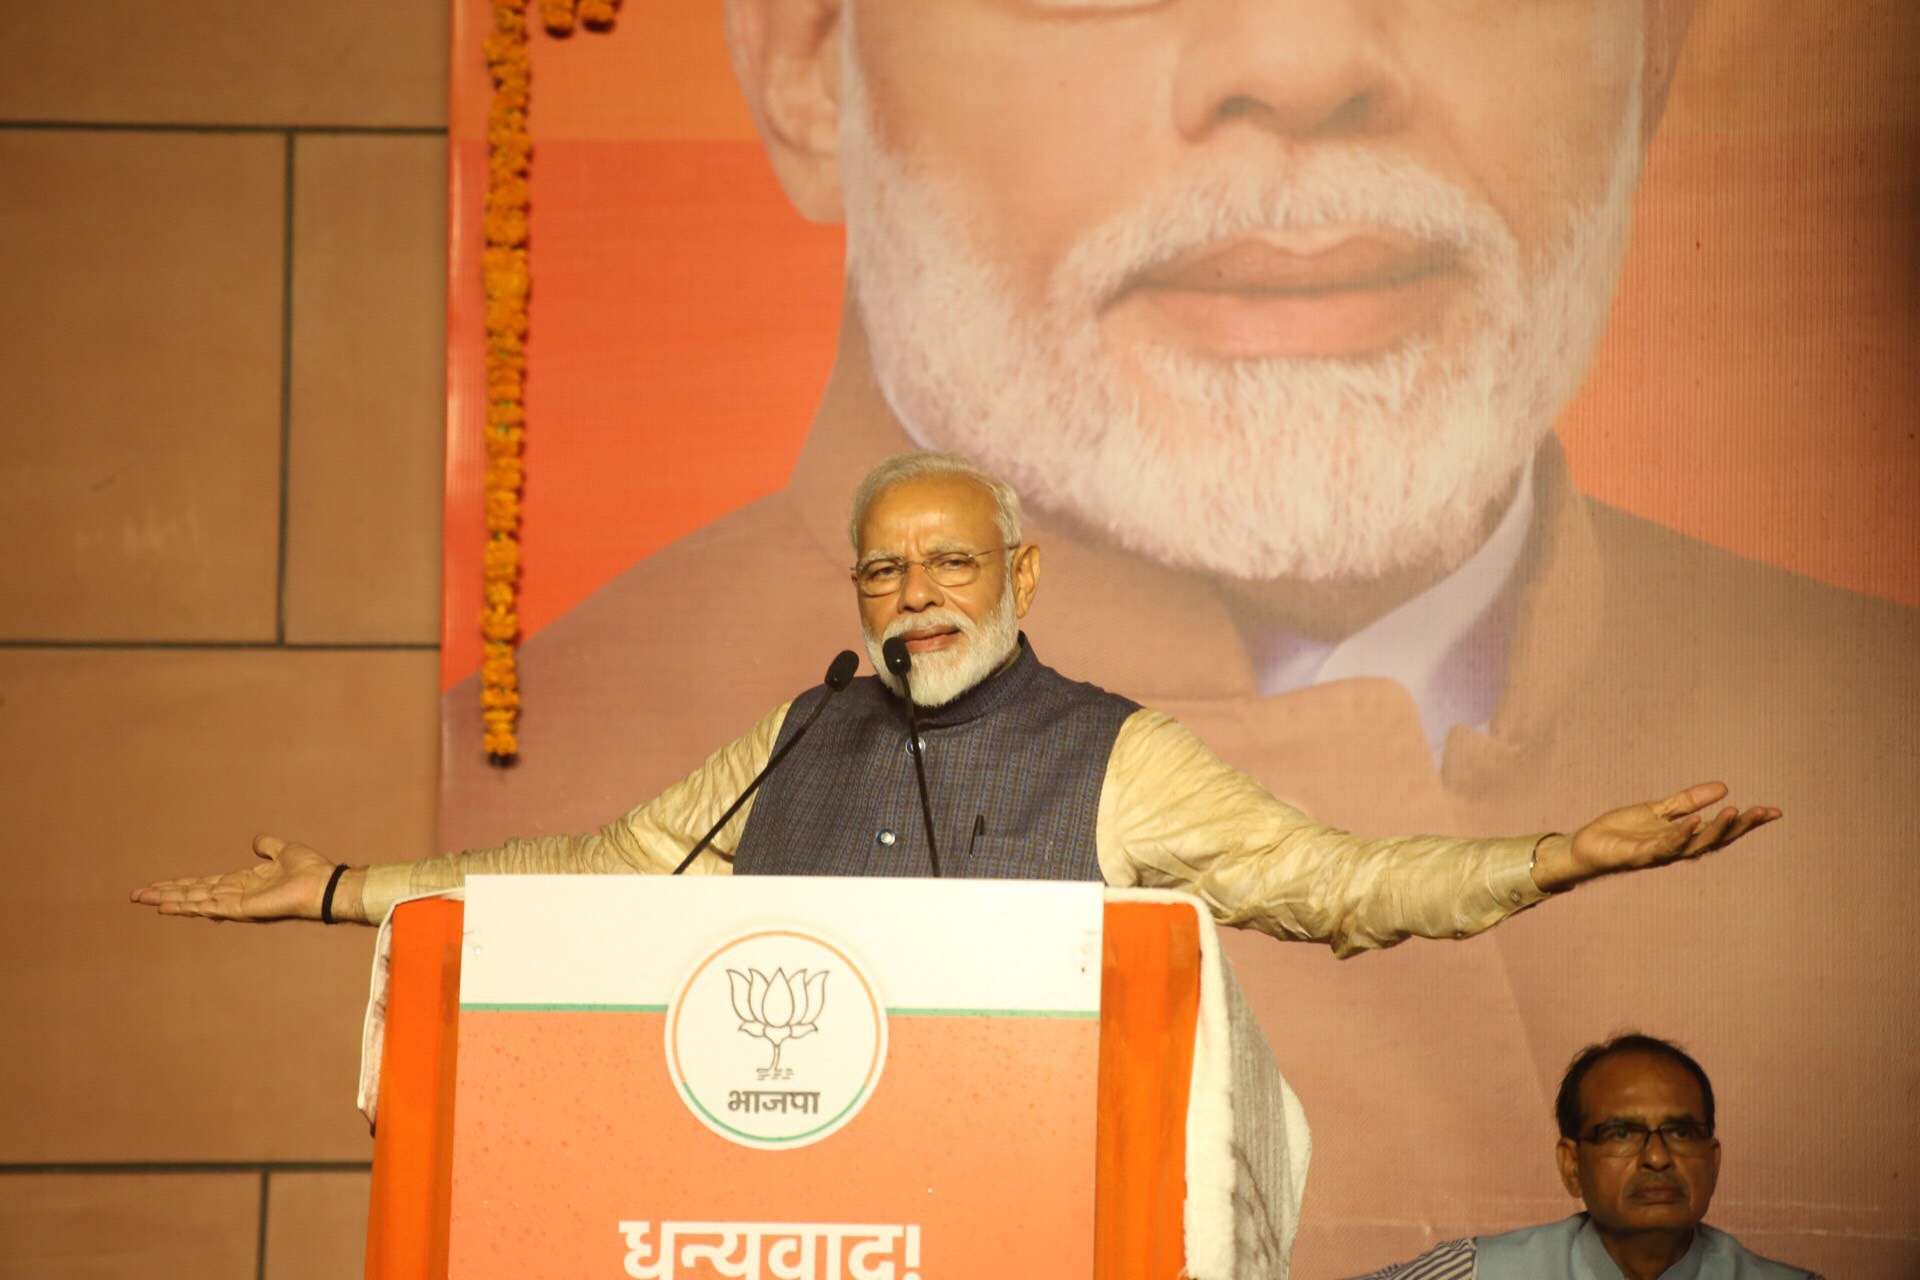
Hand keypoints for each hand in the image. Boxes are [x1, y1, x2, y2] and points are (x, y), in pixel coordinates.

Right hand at [129, 835, 363, 922]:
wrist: (324, 885)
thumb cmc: (310, 871)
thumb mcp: (284, 851)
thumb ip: (268, 846)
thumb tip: (256, 841)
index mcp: (242, 882)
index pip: (204, 884)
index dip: (181, 884)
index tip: (158, 884)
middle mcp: (234, 894)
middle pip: (192, 892)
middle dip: (165, 893)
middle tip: (137, 895)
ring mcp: (236, 902)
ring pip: (194, 900)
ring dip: (168, 899)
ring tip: (144, 899)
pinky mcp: (241, 908)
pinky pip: (208, 906)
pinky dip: (186, 906)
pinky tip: (168, 906)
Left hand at [1531, 782, 1780, 892]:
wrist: (1587, 844)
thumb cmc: (1623, 831)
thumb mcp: (1659, 810)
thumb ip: (1688, 801)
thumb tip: (1724, 787)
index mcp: (1684, 838)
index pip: (1722, 831)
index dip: (1748, 823)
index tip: (1774, 812)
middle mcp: (1676, 849)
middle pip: (1715, 840)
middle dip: (1739, 827)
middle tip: (1761, 812)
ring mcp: (1659, 854)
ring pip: (1693, 845)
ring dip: (1714, 830)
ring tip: (1732, 811)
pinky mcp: (1638, 855)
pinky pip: (1662, 846)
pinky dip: (1679, 834)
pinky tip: (1691, 821)